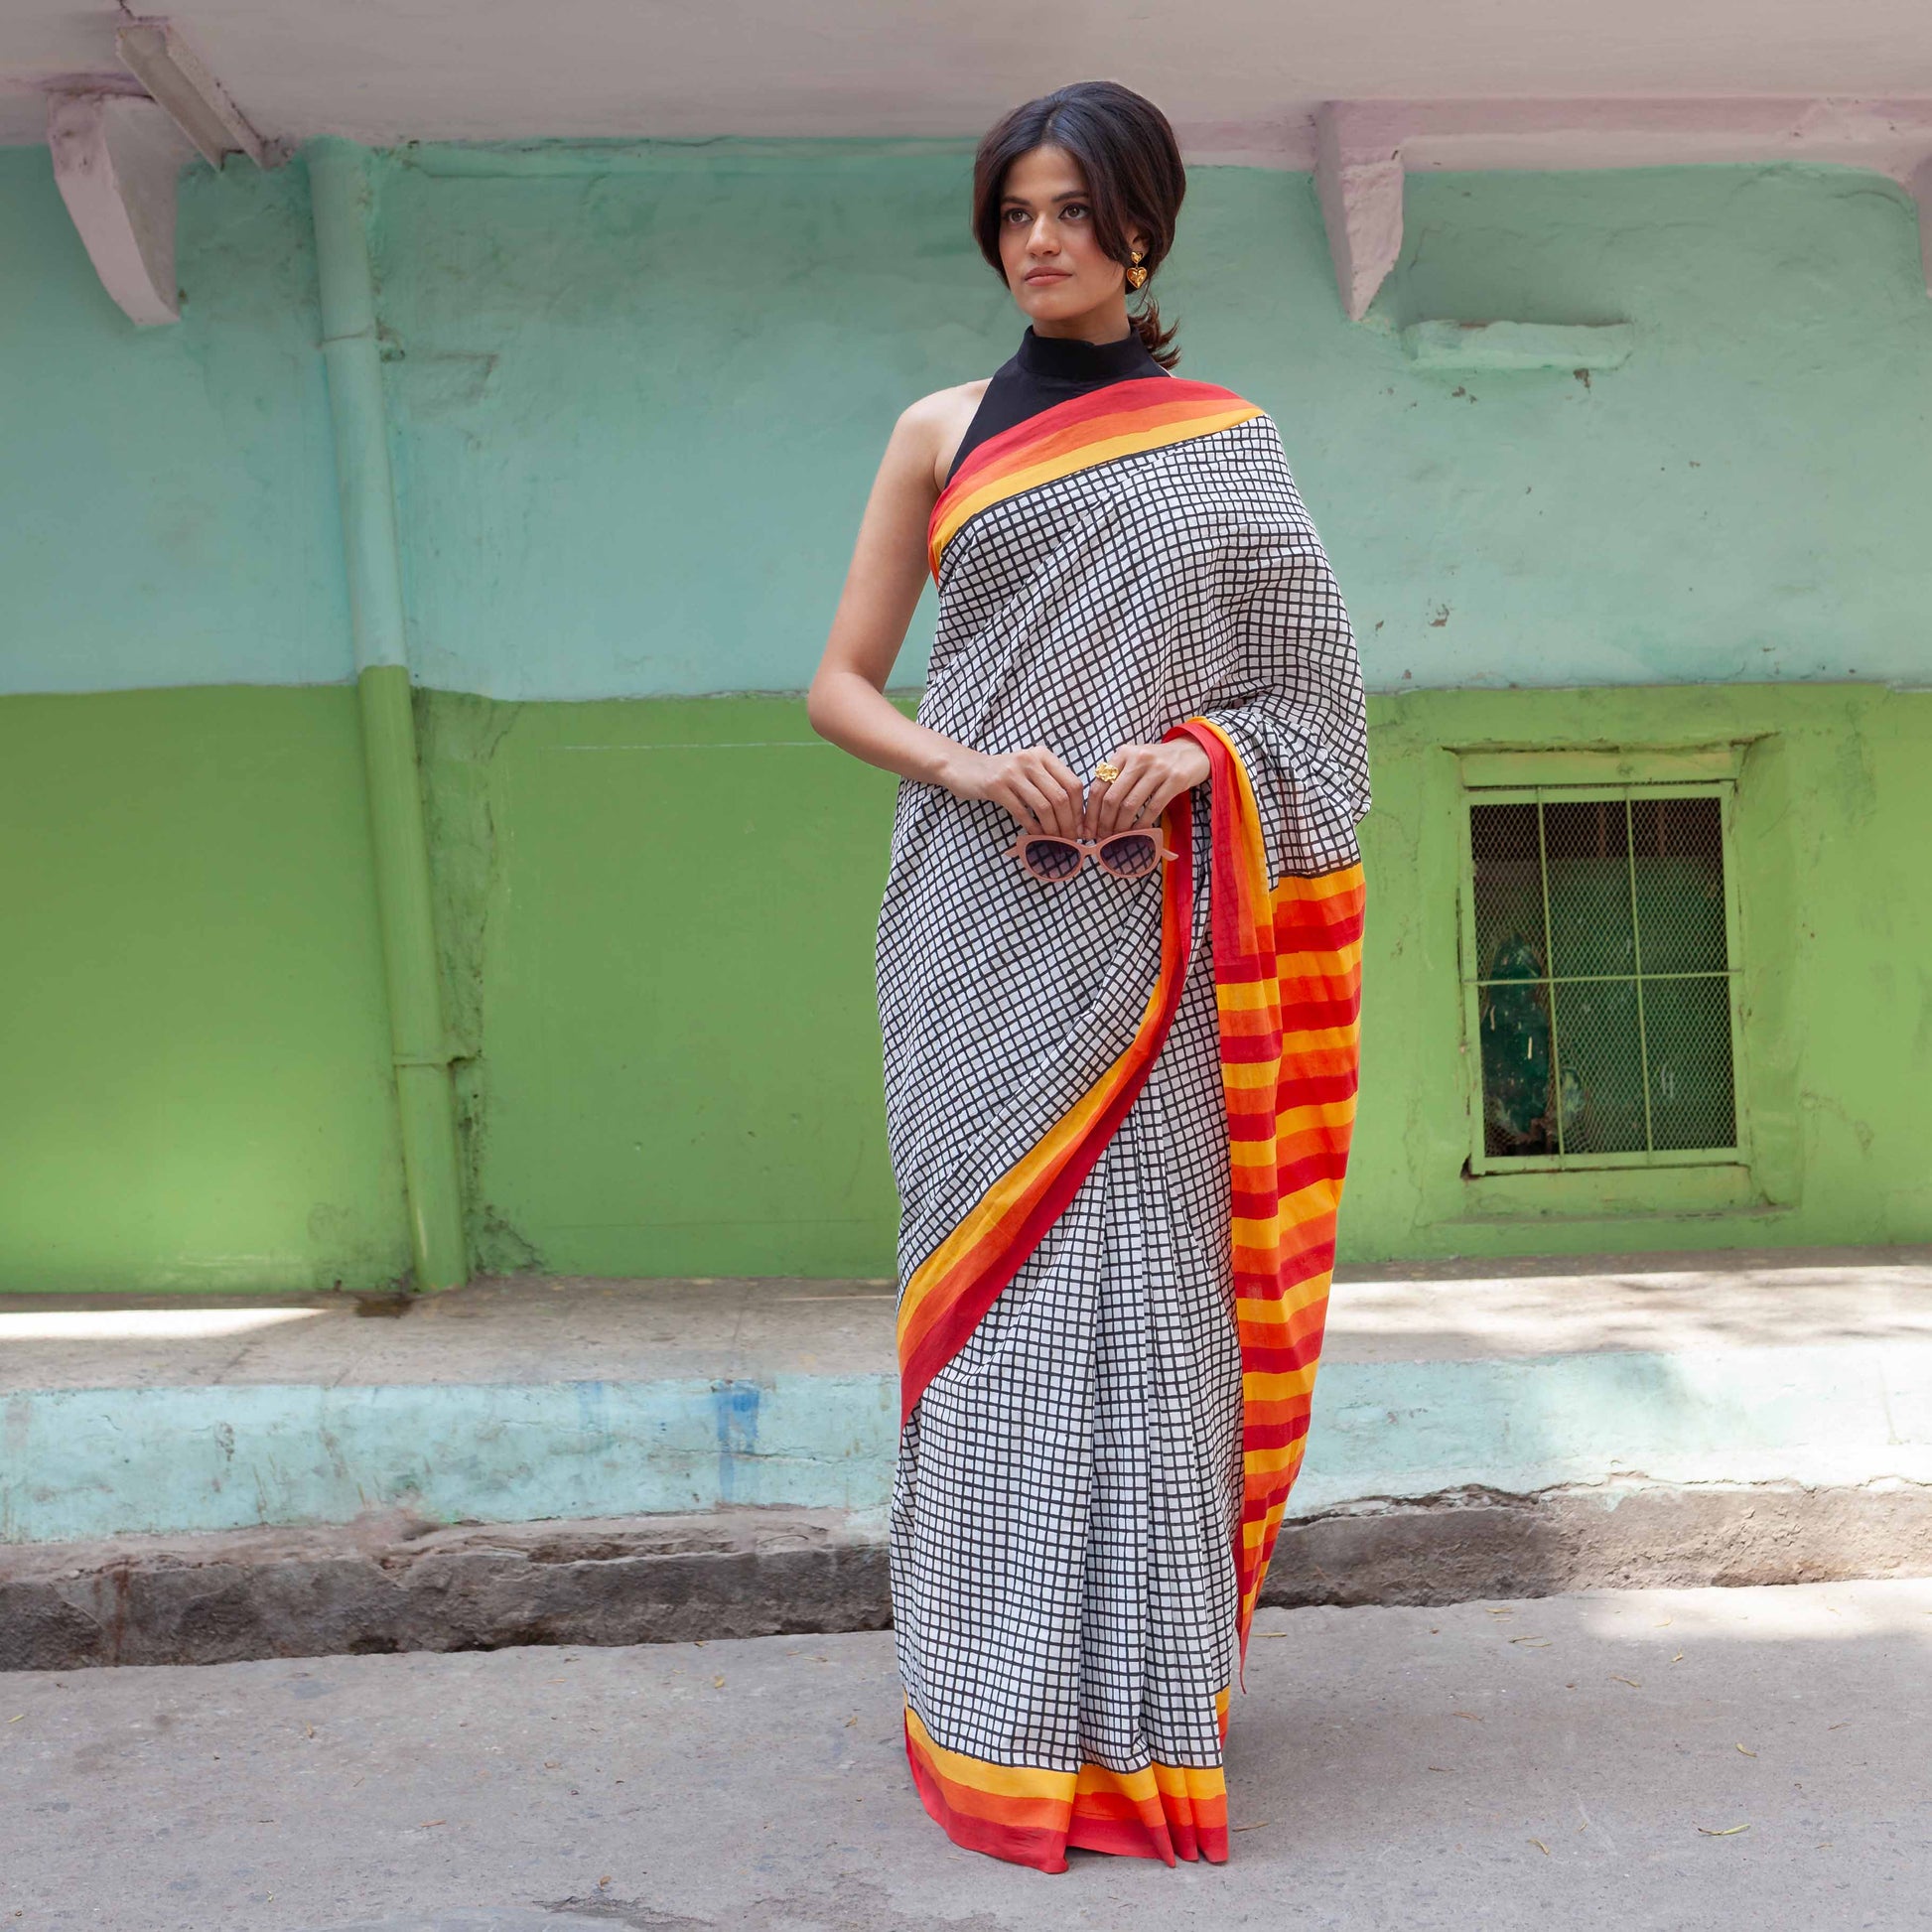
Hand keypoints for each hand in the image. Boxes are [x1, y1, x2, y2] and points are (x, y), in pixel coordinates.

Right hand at [941, 744, 1085, 836]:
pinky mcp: (996, 786)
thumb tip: (1074, 817)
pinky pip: (1022, 812)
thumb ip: (1049, 785)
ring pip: (1044, 806)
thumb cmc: (1001, 774)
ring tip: (1054, 841)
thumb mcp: (1028, 771)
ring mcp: (1012, 772)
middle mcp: (1030, 759)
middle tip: (1069, 840)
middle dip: (1068, 823)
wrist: (964, 768)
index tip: (1079, 828)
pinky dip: (1032, 828)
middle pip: (1060, 796)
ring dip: (1052, 829)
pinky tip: (1035, 836)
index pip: (1072, 784)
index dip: (1079, 809)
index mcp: (1043, 755)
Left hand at [1084, 739, 1211, 837]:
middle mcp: (1138, 758)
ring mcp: (1157, 768)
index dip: (1091, 812)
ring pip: (1130, 805)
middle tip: (1103, 837)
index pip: (1099, 786)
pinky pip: (1152, 808)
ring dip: (1121, 826)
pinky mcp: (1175, 779)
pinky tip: (1137, 832)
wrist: (1193, 751)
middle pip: (1112, 798)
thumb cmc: (1158, 762)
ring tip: (1118, 837)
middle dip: (1104, 823)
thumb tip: (1095, 814)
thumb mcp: (1134, 762)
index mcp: (1123, 754)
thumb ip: (1116, 779)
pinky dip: (1142, 824)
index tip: (1089, 830)